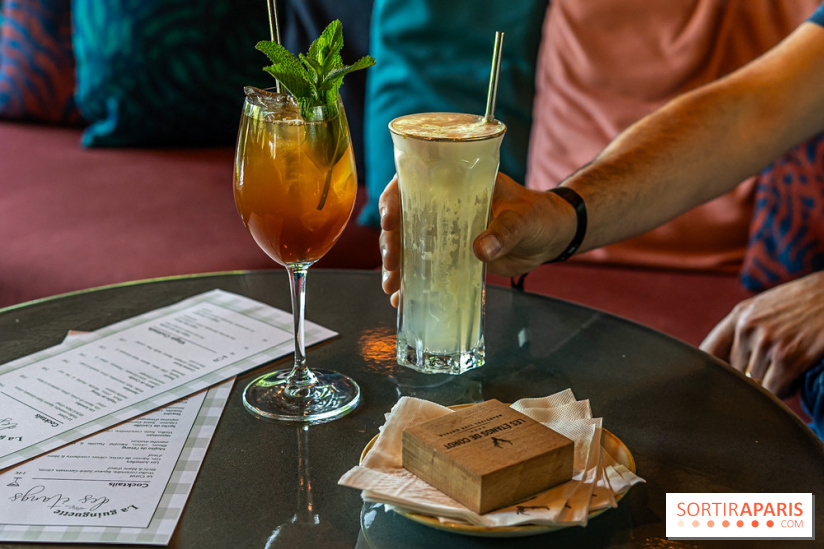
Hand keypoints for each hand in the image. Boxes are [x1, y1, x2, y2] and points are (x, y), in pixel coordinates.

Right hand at [379, 173, 577, 306]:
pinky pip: (424, 267)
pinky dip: (412, 282)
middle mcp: (442, 205)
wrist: (548, 238)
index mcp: (455, 183)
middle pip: (403, 219)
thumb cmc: (536, 216)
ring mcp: (444, 231)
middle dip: (391, 242)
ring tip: (392, 287)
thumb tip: (481, 250)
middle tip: (392, 265)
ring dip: (396, 266)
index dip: (394, 200)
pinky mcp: (450, 255)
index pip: (412, 184)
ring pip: (408, 245)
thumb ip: (503, 232)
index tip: (389, 221)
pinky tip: (401, 299)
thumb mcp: (521, 220)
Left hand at [700, 271, 823, 397]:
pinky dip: (785, 390)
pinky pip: (775, 389)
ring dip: (772, 383)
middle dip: (753, 376)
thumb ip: (744, 330)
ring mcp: (766, 343)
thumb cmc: (805, 304)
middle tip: (773, 368)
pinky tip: (795, 377)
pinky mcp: (787, 358)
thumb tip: (723, 363)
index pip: (708, 351)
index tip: (712, 384)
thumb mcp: (766, 307)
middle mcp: (747, 328)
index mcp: (740, 315)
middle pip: (736, 372)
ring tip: (788, 367)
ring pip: (757, 382)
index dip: (710, 371)